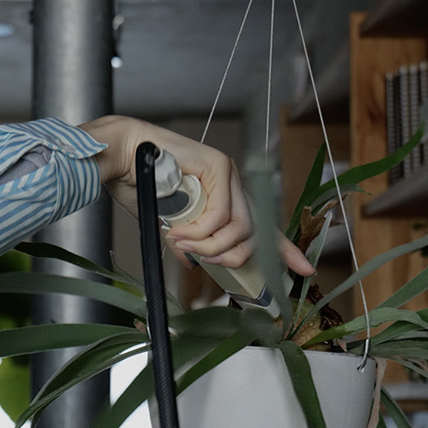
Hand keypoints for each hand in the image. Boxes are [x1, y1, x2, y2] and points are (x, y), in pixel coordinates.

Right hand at [78, 115, 313, 276]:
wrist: (122, 158)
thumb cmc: (139, 185)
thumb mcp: (169, 225)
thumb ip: (188, 242)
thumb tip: (194, 263)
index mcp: (225, 197)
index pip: (262, 227)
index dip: (284, 250)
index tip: (304, 269)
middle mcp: (233, 185)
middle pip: (253, 233)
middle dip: (231, 257)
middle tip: (203, 261)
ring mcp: (229, 174)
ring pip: (239, 227)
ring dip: (210, 246)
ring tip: (182, 244)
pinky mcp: (219, 166)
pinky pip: (220, 215)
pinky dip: (201, 231)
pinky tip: (180, 232)